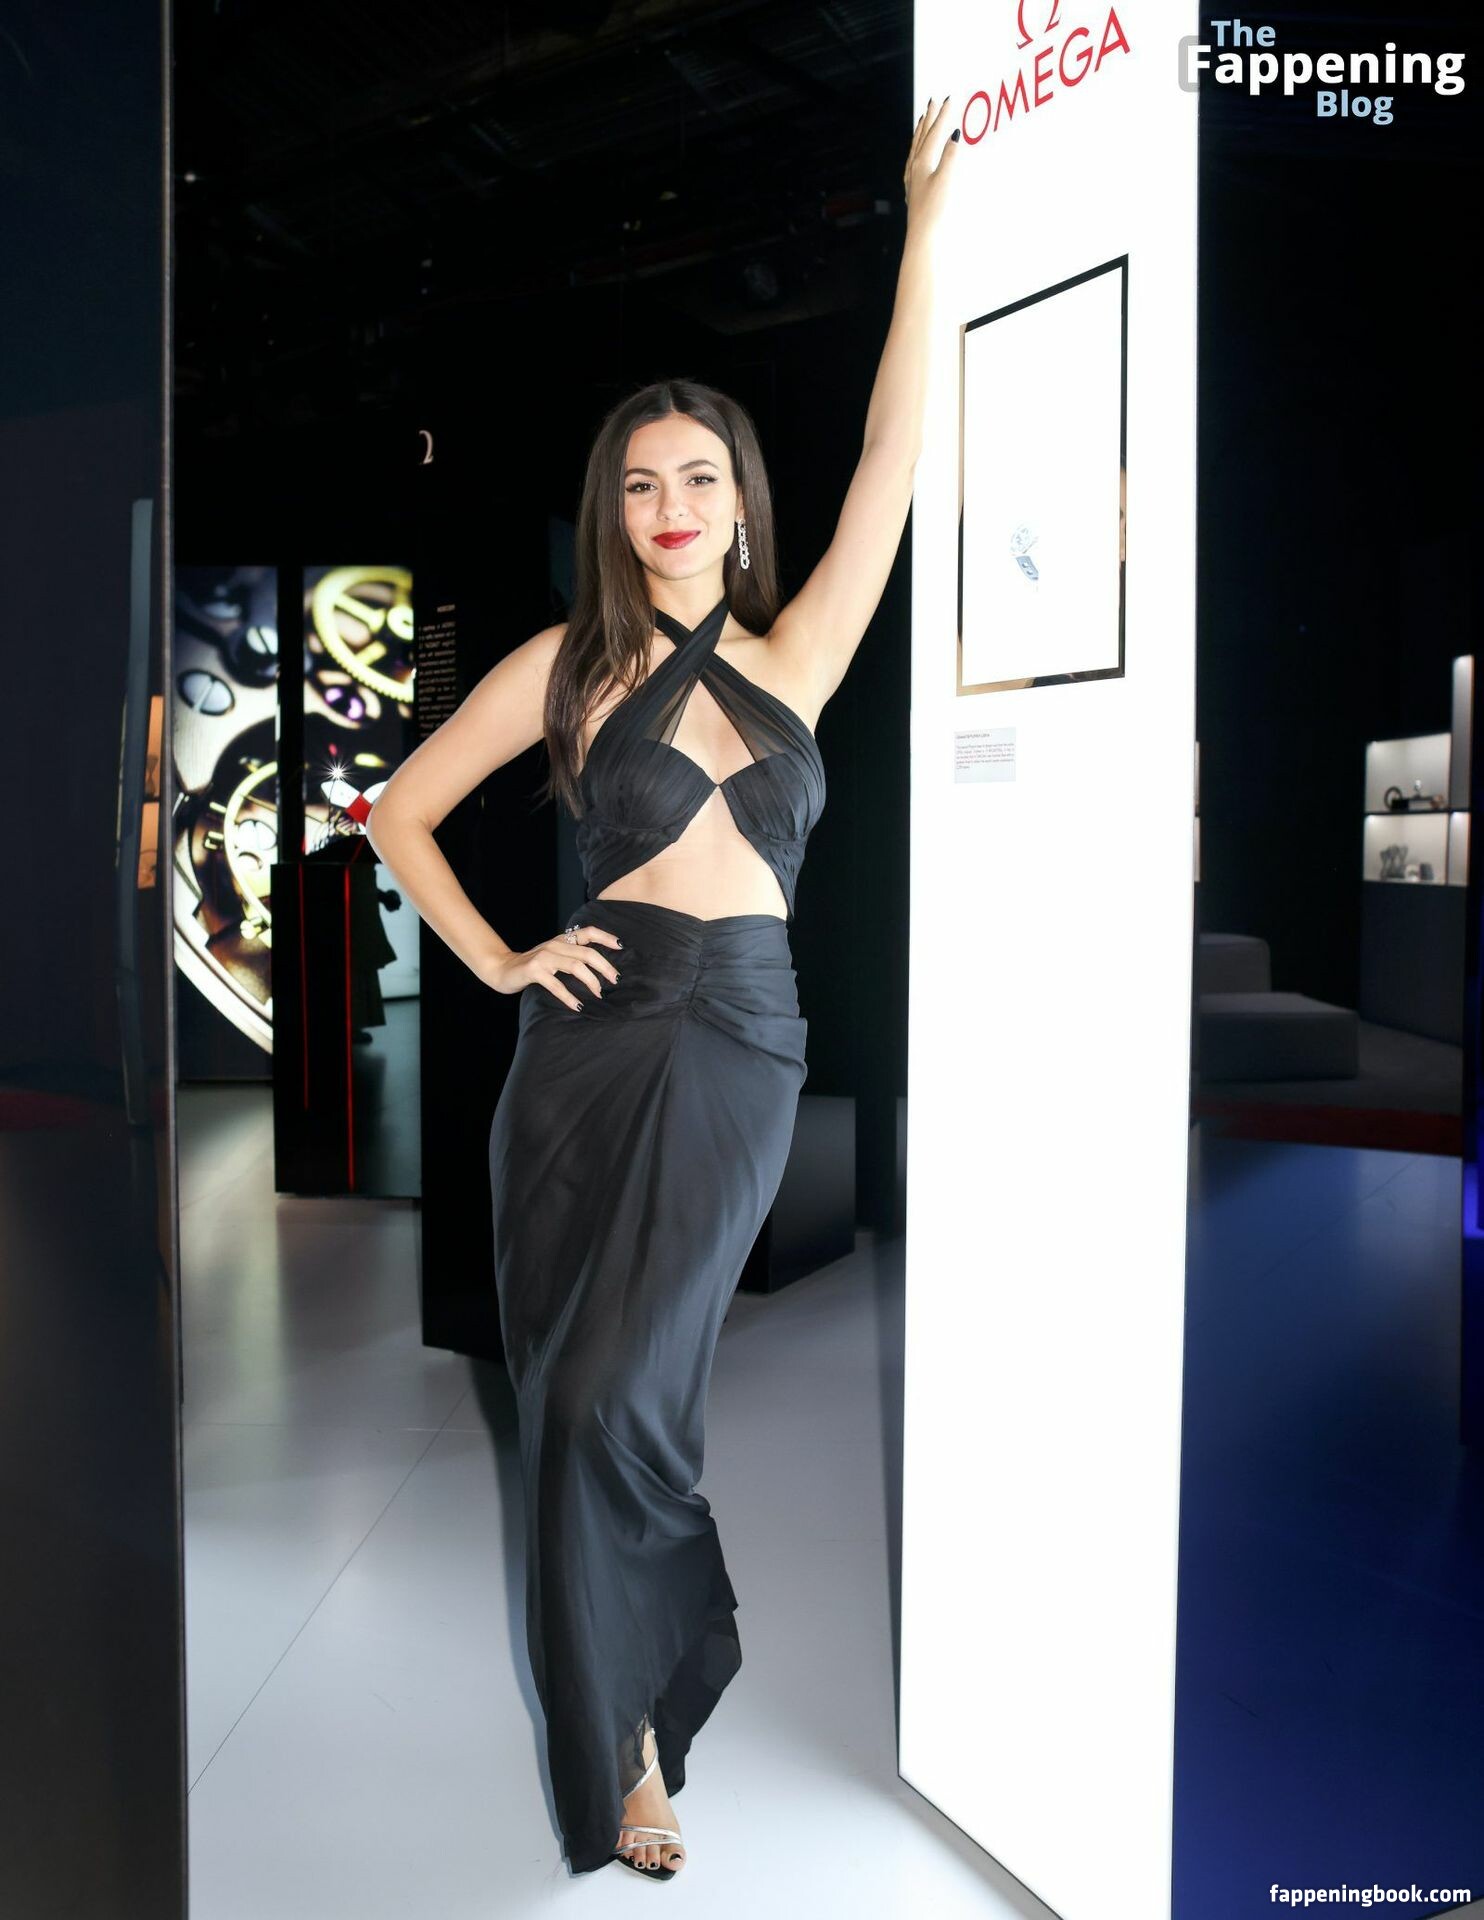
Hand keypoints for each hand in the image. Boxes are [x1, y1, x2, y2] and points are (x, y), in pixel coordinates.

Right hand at [481, 922, 622, 1010]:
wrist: (503, 969)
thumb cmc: (533, 966)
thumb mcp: (554, 955)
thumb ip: (571, 955)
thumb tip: (600, 967)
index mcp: (562, 940)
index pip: (588, 932)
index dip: (606, 937)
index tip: (621, 946)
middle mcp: (555, 945)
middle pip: (588, 953)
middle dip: (606, 967)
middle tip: (615, 981)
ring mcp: (544, 957)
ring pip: (576, 966)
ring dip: (592, 981)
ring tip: (599, 994)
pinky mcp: (534, 971)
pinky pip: (557, 985)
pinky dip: (569, 997)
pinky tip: (578, 1006)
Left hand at [902, 95, 959, 238]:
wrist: (922, 238)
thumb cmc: (934, 211)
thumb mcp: (946, 180)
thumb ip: (951, 156)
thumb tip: (955, 135)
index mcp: (921, 163)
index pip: (934, 134)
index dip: (943, 116)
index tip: (950, 99)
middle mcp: (914, 169)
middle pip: (922, 138)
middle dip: (929, 119)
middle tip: (933, 101)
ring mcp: (912, 181)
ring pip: (915, 150)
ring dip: (920, 133)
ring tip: (922, 121)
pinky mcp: (914, 193)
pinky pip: (913, 164)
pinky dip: (917, 153)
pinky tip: (917, 157)